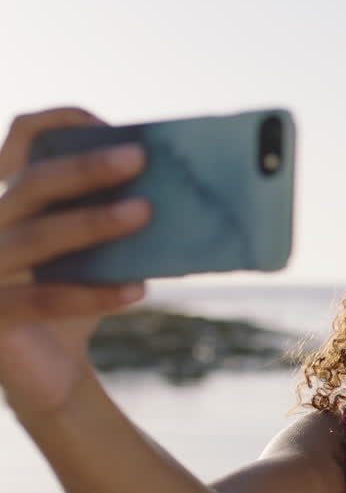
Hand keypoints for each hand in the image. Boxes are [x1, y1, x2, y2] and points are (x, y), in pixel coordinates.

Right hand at [0, 108, 150, 416]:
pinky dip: (94, 293)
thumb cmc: (78, 295)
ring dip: (92, 221)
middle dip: (86, 168)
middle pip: (32, 183)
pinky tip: (138, 290)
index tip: (111, 123)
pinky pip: (44, 299)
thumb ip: (118, 216)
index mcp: (14, 197)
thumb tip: (183, 192)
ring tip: (144, 212)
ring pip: (35, 235)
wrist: (49, 370)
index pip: (22, 136)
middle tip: (140, 157)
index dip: (61, 121)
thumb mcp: (98, 250)